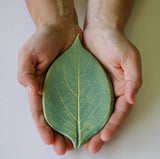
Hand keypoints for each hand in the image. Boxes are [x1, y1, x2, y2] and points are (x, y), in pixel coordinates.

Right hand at [18, 24, 81, 154]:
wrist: (62, 28)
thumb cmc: (44, 39)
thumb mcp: (29, 54)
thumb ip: (26, 73)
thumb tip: (32, 91)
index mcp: (39, 86)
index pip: (40, 111)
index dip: (44, 127)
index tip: (50, 140)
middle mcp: (53, 90)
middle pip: (55, 116)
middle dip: (58, 133)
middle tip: (64, 148)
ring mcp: (66, 86)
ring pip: (69, 111)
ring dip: (72, 127)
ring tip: (77, 142)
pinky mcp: (79, 81)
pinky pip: (82, 98)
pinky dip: (83, 111)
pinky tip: (88, 121)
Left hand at [82, 26, 141, 152]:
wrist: (98, 30)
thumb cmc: (115, 42)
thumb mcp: (129, 57)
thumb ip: (133, 78)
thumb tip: (131, 98)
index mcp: (121, 88)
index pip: (119, 112)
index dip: (113, 126)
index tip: (103, 138)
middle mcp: (109, 91)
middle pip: (105, 116)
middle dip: (99, 133)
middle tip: (90, 146)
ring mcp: (96, 89)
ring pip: (92, 112)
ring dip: (87, 127)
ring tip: (78, 140)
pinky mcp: (85, 84)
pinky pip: (81, 100)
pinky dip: (78, 113)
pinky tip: (70, 121)